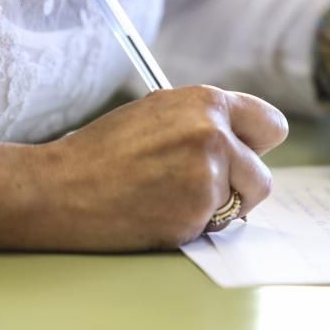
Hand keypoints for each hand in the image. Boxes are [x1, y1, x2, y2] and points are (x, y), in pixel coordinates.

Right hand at [26, 85, 287, 250]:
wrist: (59, 188)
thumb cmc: (101, 153)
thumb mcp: (156, 114)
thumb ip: (202, 123)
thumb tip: (241, 143)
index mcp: (206, 102)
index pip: (270, 126)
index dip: (256, 147)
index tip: (243, 158)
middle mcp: (214, 134)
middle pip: (262, 176)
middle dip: (240, 188)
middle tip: (201, 189)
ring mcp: (208, 175)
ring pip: (239, 206)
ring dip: (214, 210)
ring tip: (167, 198)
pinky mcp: (197, 212)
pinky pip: (213, 227)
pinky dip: (192, 227)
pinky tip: (156, 214)